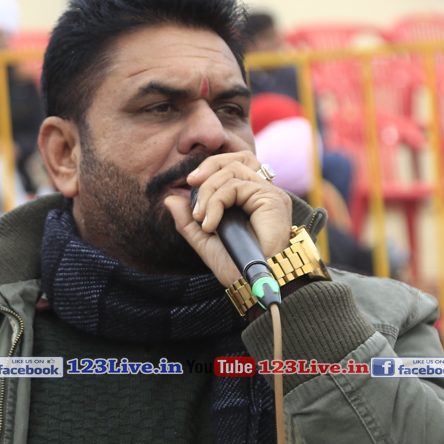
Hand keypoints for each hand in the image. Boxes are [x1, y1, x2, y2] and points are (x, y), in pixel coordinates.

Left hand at [163, 152, 291, 287]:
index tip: (190, 182)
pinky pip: (235, 186)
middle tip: (191, 183)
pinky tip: (211, 225)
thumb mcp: (204, 241)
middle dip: (208, 167)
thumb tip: (170, 199)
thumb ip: (188, 221)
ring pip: (232, 171)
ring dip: (208, 192)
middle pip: (236, 159)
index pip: (234, 166)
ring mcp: (269, 193)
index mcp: (250, 199)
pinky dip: (216, 203)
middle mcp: (262, 192)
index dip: (211, 167)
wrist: (253, 284)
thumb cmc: (236, 266)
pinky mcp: (272, 198)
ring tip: (202, 219)